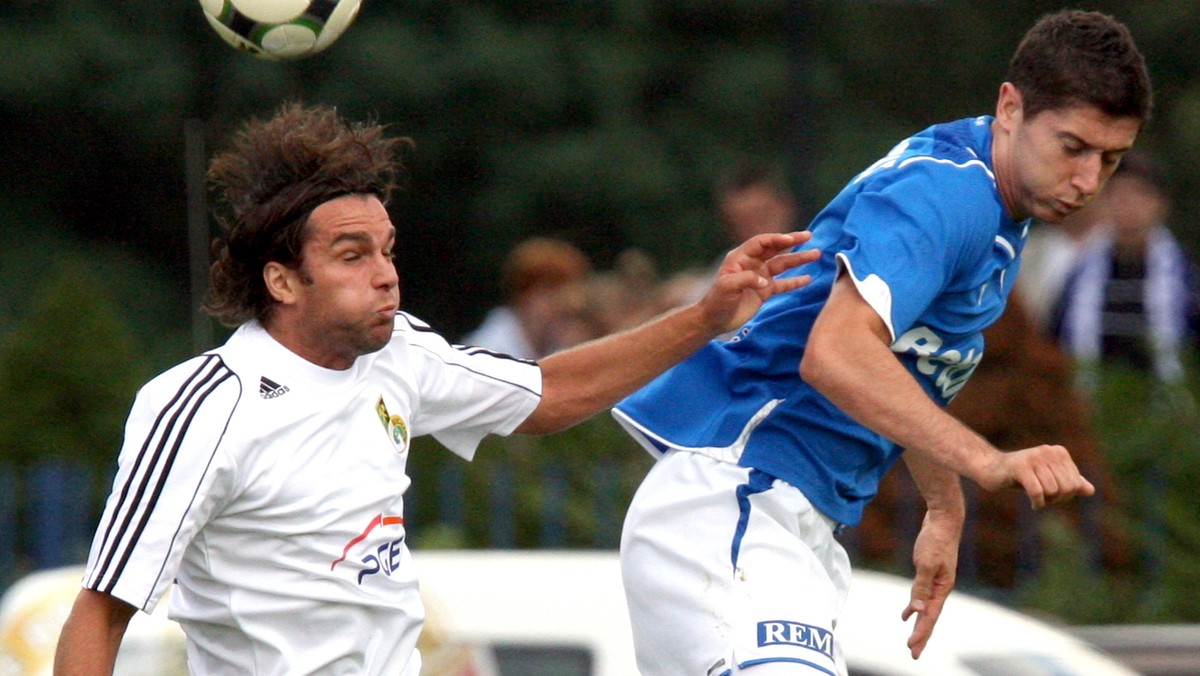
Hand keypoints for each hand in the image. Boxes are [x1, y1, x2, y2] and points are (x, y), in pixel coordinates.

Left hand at [698, 231, 818, 331]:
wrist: (715, 319)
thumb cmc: (716, 301)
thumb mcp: (726, 287)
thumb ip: (745, 279)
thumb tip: (765, 281)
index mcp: (740, 257)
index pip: (761, 243)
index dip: (776, 239)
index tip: (791, 240)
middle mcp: (752, 263)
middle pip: (775, 249)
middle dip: (792, 242)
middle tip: (809, 236)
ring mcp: (760, 277)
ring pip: (783, 264)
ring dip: (799, 259)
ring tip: (816, 254)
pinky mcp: (765, 291)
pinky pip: (783, 284)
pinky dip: (796, 281)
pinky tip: (809, 278)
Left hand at [901, 510, 959, 658]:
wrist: (944, 519)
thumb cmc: (936, 539)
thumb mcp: (926, 563)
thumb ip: (922, 586)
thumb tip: (918, 609)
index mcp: (943, 588)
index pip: (930, 616)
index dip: (921, 632)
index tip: (912, 647)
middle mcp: (941, 587)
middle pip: (930, 617)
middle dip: (922, 636)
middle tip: (913, 654)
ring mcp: (936, 581)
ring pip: (926, 608)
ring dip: (918, 624)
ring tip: (911, 640)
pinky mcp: (929, 573)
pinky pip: (921, 595)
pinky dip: (914, 606)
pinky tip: (906, 614)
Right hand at [978, 445, 1095, 507]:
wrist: (991, 469)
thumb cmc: (1021, 475)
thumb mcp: (1048, 479)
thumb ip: (1070, 483)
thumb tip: (1091, 491)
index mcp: (1059, 452)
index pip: (1075, 483)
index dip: (1066, 496)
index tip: (1052, 496)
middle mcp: (1048, 451)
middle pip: (1067, 487)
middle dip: (1057, 499)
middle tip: (1044, 500)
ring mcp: (1034, 458)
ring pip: (1052, 490)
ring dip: (1045, 501)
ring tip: (1036, 499)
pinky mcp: (1020, 467)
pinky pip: (1037, 492)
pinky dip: (1037, 503)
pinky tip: (1033, 505)